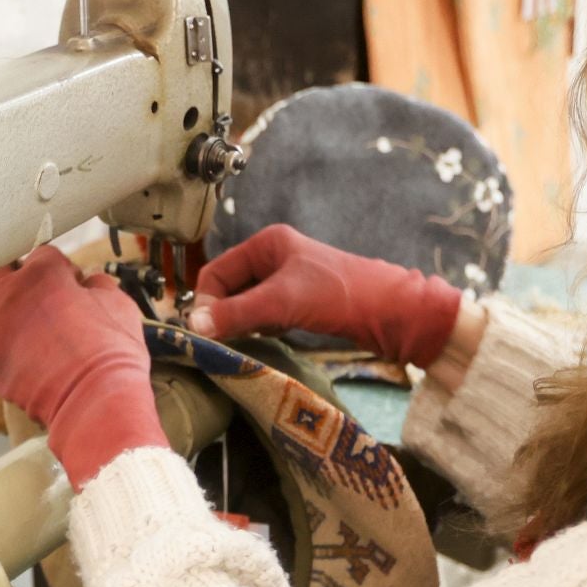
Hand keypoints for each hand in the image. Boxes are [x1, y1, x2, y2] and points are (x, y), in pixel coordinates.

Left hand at [0, 246, 168, 489]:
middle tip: (25, 290)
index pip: (41, 254)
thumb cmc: (113, 353)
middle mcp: (10, 295)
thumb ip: (98, 286)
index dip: (58, 269)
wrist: (96, 400)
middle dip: (9, 274)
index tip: (69, 284)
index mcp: (43, 275)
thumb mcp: (119, 305)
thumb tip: (90, 281)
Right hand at [187, 225, 462, 368]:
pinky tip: (267, 341)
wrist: (393, 313)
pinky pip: (266, 317)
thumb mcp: (282, 302)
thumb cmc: (340, 296)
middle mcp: (275, 258)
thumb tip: (192, 326)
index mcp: (267, 244)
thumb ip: (237, 313)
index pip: (215, 272)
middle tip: (224, 341)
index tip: (207, 331)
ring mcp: (289, 282)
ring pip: (247, 305)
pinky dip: (260, 330)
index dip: (207, 302)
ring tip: (246, 342)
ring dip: (242, 324)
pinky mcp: (301, 304)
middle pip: (229, 289)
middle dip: (225, 314)